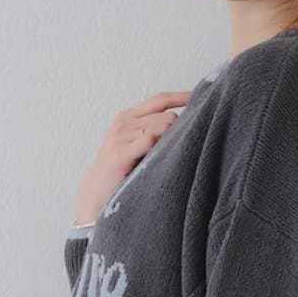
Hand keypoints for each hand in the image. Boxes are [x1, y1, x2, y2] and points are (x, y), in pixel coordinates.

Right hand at [74, 91, 190, 224]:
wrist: (94, 199)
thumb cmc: (120, 177)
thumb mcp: (137, 150)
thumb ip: (154, 136)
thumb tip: (186, 128)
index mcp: (128, 118)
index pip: (160, 100)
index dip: (182, 97)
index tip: (203, 97)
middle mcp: (123, 122)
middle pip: (166, 115)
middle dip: (179, 130)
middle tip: (185, 148)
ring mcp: (120, 135)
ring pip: (161, 126)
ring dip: (171, 142)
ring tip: (169, 161)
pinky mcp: (120, 152)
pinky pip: (150, 140)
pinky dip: (161, 148)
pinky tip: (161, 162)